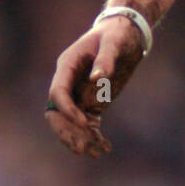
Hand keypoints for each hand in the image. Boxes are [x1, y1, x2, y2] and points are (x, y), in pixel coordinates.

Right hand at [44, 17, 145, 158]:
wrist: (126, 32)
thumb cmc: (117, 33)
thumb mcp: (114, 42)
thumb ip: (105, 59)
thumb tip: (97, 78)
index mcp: (67, 65)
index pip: (58, 92)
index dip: (67, 109)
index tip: (86, 122)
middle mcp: (69, 82)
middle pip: (58, 112)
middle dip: (67, 131)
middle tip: (82, 147)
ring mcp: (80, 94)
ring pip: (71, 122)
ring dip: (79, 138)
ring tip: (95, 153)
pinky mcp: (93, 102)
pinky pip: (88, 123)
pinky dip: (94, 136)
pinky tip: (105, 148)